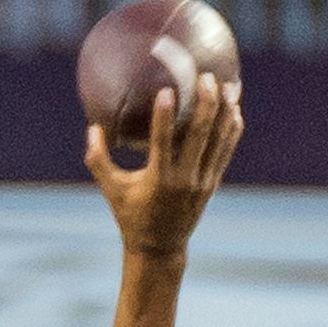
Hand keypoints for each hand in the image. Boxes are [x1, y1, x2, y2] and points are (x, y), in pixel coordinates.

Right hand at [86, 74, 243, 260]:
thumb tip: (92, 128)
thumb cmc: (131, 216)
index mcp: (158, 180)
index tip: (167, 90)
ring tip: (231, 85)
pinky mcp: (211, 185)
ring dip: (225, 113)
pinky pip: (225, 153)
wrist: (159, 249)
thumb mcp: (112, 191)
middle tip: (207, 77)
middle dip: (205, 105)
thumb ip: (98, 160)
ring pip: (218, 142)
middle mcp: (183, 180)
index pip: (162, 144)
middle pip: (199, 137)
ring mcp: (201, 183)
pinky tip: (236, 110)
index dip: (165, 117)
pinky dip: (231, 132)